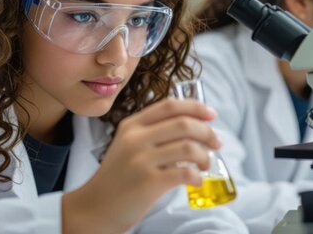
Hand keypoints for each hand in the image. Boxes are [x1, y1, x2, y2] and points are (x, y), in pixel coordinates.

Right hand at [61, 98, 220, 233]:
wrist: (95, 208)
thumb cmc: (118, 177)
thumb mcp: (127, 145)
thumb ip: (152, 132)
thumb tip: (194, 127)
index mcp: (131, 125)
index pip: (169, 105)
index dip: (195, 107)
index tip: (212, 114)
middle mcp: (135, 139)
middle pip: (183, 124)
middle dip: (207, 132)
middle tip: (216, 143)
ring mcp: (141, 160)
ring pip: (188, 147)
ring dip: (205, 156)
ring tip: (205, 164)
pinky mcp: (148, 183)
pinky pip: (185, 173)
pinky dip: (197, 176)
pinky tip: (196, 180)